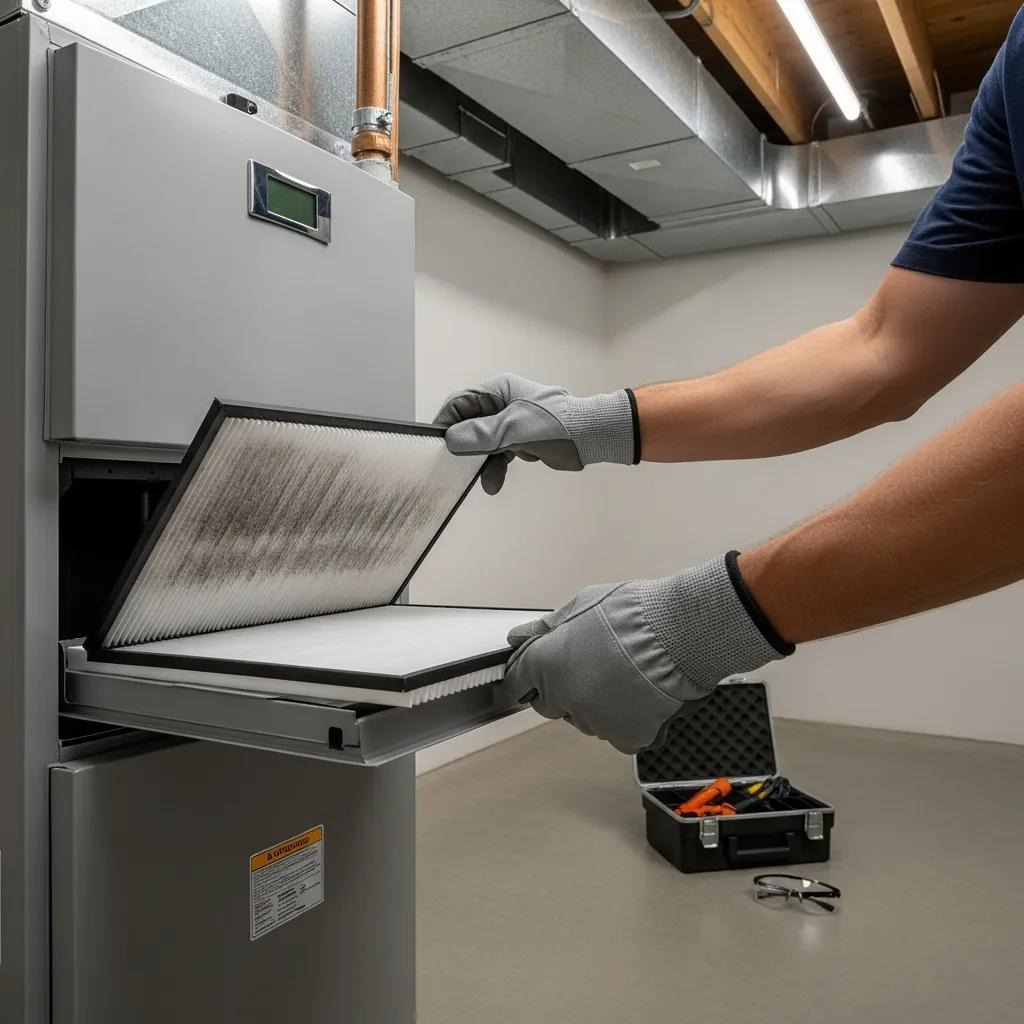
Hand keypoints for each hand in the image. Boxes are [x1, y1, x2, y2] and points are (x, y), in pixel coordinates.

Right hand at [433, 373, 637, 493]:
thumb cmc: (556, 425)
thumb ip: (481, 434)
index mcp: (498, 390)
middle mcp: (501, 403)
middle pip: (470, 426)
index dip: (447, 423)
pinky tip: (496, 483)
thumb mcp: (514, 429)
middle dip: (467, 448)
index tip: (438, 444)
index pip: (461, 403)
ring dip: (484, 464)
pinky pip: (499, 454)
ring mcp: (510, 422)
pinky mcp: (520, 440)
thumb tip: (451, 440)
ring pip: (484, 444)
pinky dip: (497, 468)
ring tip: (487, 482)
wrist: (591, 438)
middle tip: (458, 467)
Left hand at [502, 553, 793, 753]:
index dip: (526, 676)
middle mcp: (564, 698)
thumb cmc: (632, 614)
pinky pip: (620, 733)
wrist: (678, 634)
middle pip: (551, 704)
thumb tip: (520, 638)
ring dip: (595, 704)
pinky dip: (628, 719)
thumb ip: (546, 627)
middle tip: (590, 667)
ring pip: (586, 719)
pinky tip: (640, 695)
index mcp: (545, 665)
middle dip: (561, 689)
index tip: (533, 673)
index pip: (517, 682)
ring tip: (622, 676)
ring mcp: (595, 722)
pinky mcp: (627, 738)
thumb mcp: (581, 604)